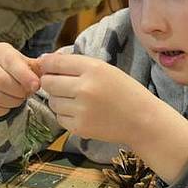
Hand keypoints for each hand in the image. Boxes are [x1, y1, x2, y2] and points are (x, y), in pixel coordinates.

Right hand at [0, 43, 42, 117]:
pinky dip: (3, 111)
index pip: (10, 62)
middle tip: (26, 93)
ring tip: (19, 98)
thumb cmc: (17, 70)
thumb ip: (39, 68)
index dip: (24, 76)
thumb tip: (48, 70)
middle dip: (18, 91)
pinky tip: (8, 105)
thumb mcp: (28, 64)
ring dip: (12, 102)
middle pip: (1, 80)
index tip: (36, 86)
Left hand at [38, 53, 154, 143]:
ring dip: (59, 100)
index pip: (55, 62)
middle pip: (47, 82)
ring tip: (77, 100)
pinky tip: (81, 113)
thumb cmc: (125, 92)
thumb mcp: (106, 69)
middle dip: (50, 82)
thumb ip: (77, 64)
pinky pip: (59, 117)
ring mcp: (81, 109)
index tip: (46, 66)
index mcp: (93, 69)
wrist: (142, 120)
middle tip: (62, 85)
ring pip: (52, 101)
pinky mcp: (80, 127)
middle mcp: (85, 88)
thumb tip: (44, 60)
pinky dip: (65, 115)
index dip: (46, 64)